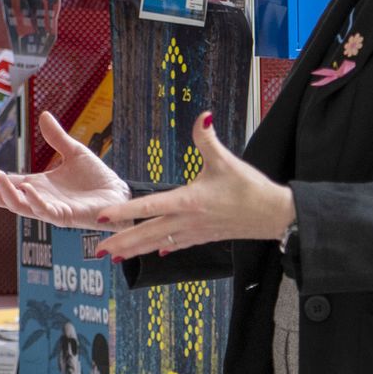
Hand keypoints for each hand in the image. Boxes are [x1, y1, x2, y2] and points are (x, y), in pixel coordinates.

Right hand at [0, 111, 130, 227]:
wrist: (120, 193)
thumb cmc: (97, 178)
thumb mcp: (74, 152)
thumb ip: (57, 137)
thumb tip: (44, 115)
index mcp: (38, 186)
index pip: (6, 183)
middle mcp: (40, 199)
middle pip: (5, 198)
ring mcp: (51, 209)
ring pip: (20, 207)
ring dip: (5, 193)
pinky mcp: (66, 216)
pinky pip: (46, 212)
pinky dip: (35, 201)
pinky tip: (27, 188)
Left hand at [94, 112, 293, 260]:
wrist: (275, 215)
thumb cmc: (250, 188)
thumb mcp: (227, 161)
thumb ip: (208, 139)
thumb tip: (202, 115)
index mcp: (189, 201)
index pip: (150, 206)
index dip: (125, 211)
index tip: (103, 216)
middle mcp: (187, 220)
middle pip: (148, 232)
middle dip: (121, 241)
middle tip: (97, 250)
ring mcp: (195, 232)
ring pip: (158, 243)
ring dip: (135, 250)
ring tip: (112, 258)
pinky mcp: (203, 238)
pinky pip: (177, 246)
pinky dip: (161, 248)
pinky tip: (152, 253)